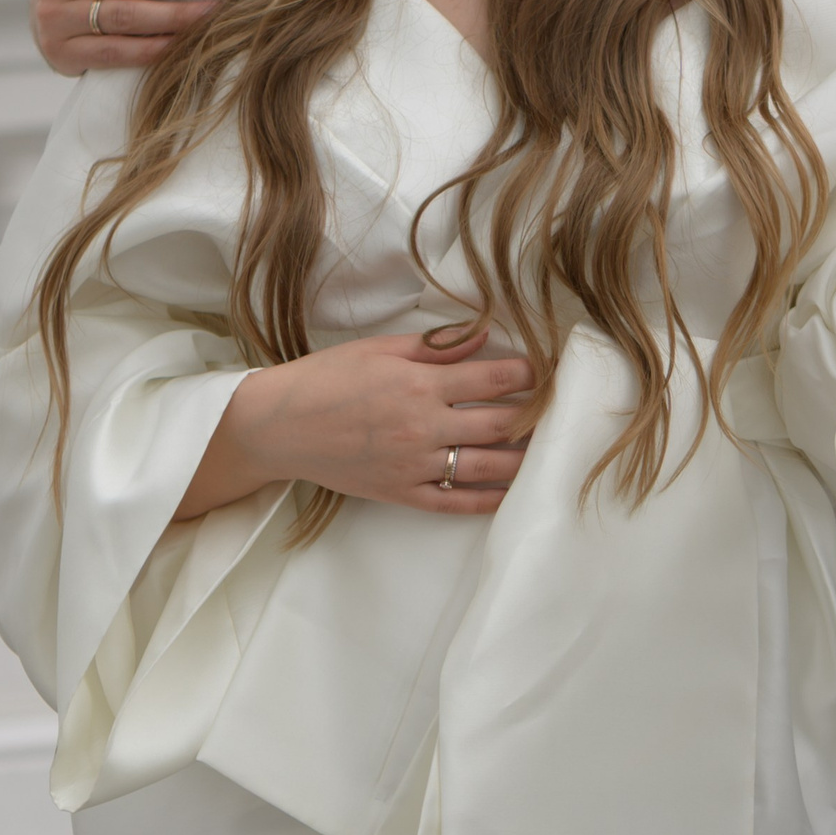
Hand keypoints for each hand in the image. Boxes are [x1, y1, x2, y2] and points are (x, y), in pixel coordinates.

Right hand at [177, 327, 532, 522]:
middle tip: (557, 408)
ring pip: (488, 466)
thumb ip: (437, 345)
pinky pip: (456, 502)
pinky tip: (513, 492)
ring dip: (523, 458)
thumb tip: (485, 333)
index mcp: (419, 383)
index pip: (496, 378)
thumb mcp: (381, 348)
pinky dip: (489, 499)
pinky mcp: (402, 494)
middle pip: (502, 423)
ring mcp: (414, 465)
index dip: (530, 373)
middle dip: (536, 414)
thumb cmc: (327, 378)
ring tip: (546, 448)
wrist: (278, 426)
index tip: (545, 370)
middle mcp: (423, 426)